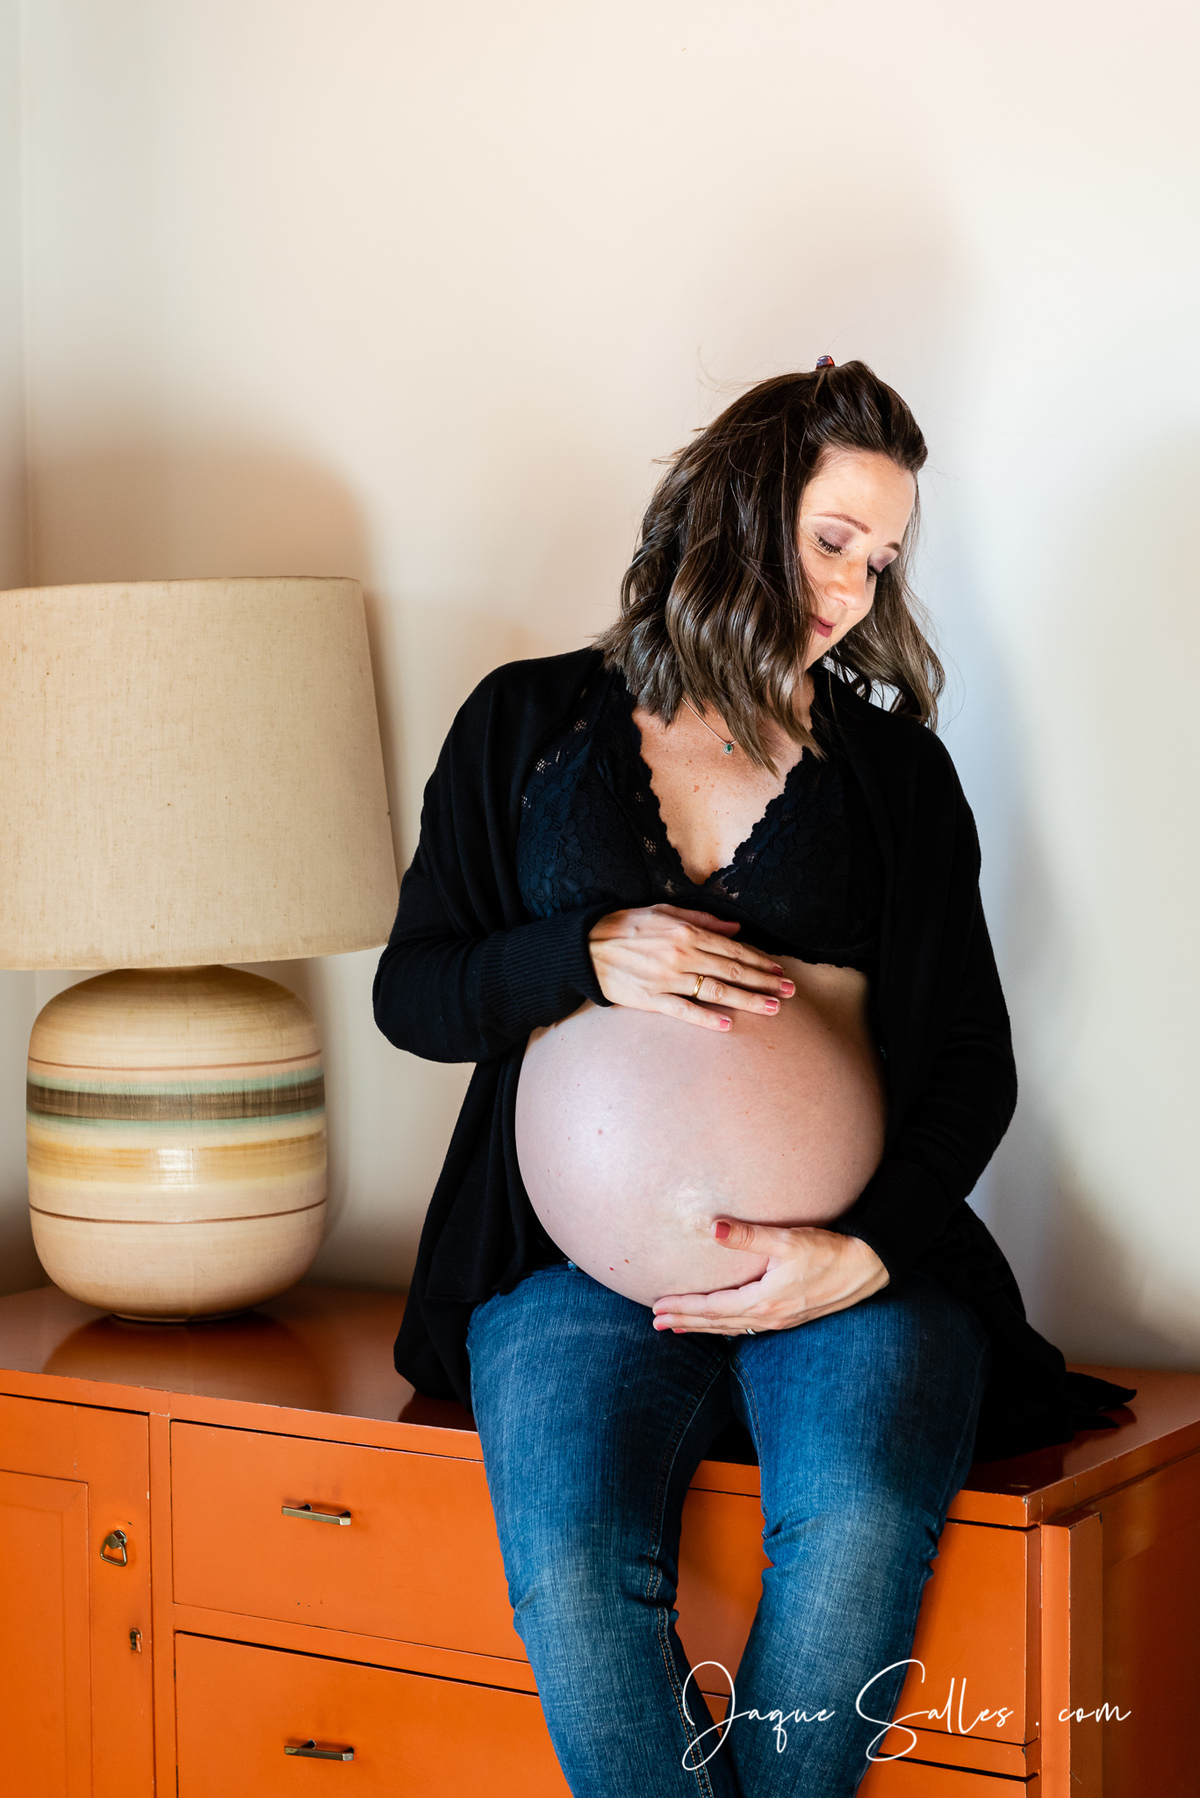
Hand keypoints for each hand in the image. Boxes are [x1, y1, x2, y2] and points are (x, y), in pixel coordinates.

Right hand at [587, 904, 794, 1032]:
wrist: (586, 946)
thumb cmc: (626, 925)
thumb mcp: (665, 910)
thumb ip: (703, 919)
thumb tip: (736, 928)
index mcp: (686, 932)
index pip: (733, 949)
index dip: (759, 960)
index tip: (780, 970)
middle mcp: (681, 955)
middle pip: (732, 971)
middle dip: (764, 982)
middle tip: (789, 992)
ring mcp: (666, 979)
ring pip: (715, 991)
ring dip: (747, 1000)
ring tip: (772, 1008)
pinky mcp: (650, 999)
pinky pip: (683, 1010)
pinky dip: (705, 1018)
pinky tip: (727, 1024)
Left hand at [651, 1219, 888, 1333]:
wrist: (867, 1268)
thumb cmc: (829, 1252)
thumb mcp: (788, 1240)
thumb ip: (749, 1235)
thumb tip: (713, 1227)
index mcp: (763, 1301)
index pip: (712, 1307)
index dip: (684, 1307)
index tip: (657, 1307)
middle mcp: (769, 1317)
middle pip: (717, 1323)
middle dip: (686, 1323)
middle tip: (656, 1324)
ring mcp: (780, 1321)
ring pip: (732, 1328)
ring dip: (703, 1327)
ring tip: (678, 1328)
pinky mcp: (790, 1317)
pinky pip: (748, 1327)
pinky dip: (726, 1326)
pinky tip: (721, 1324)